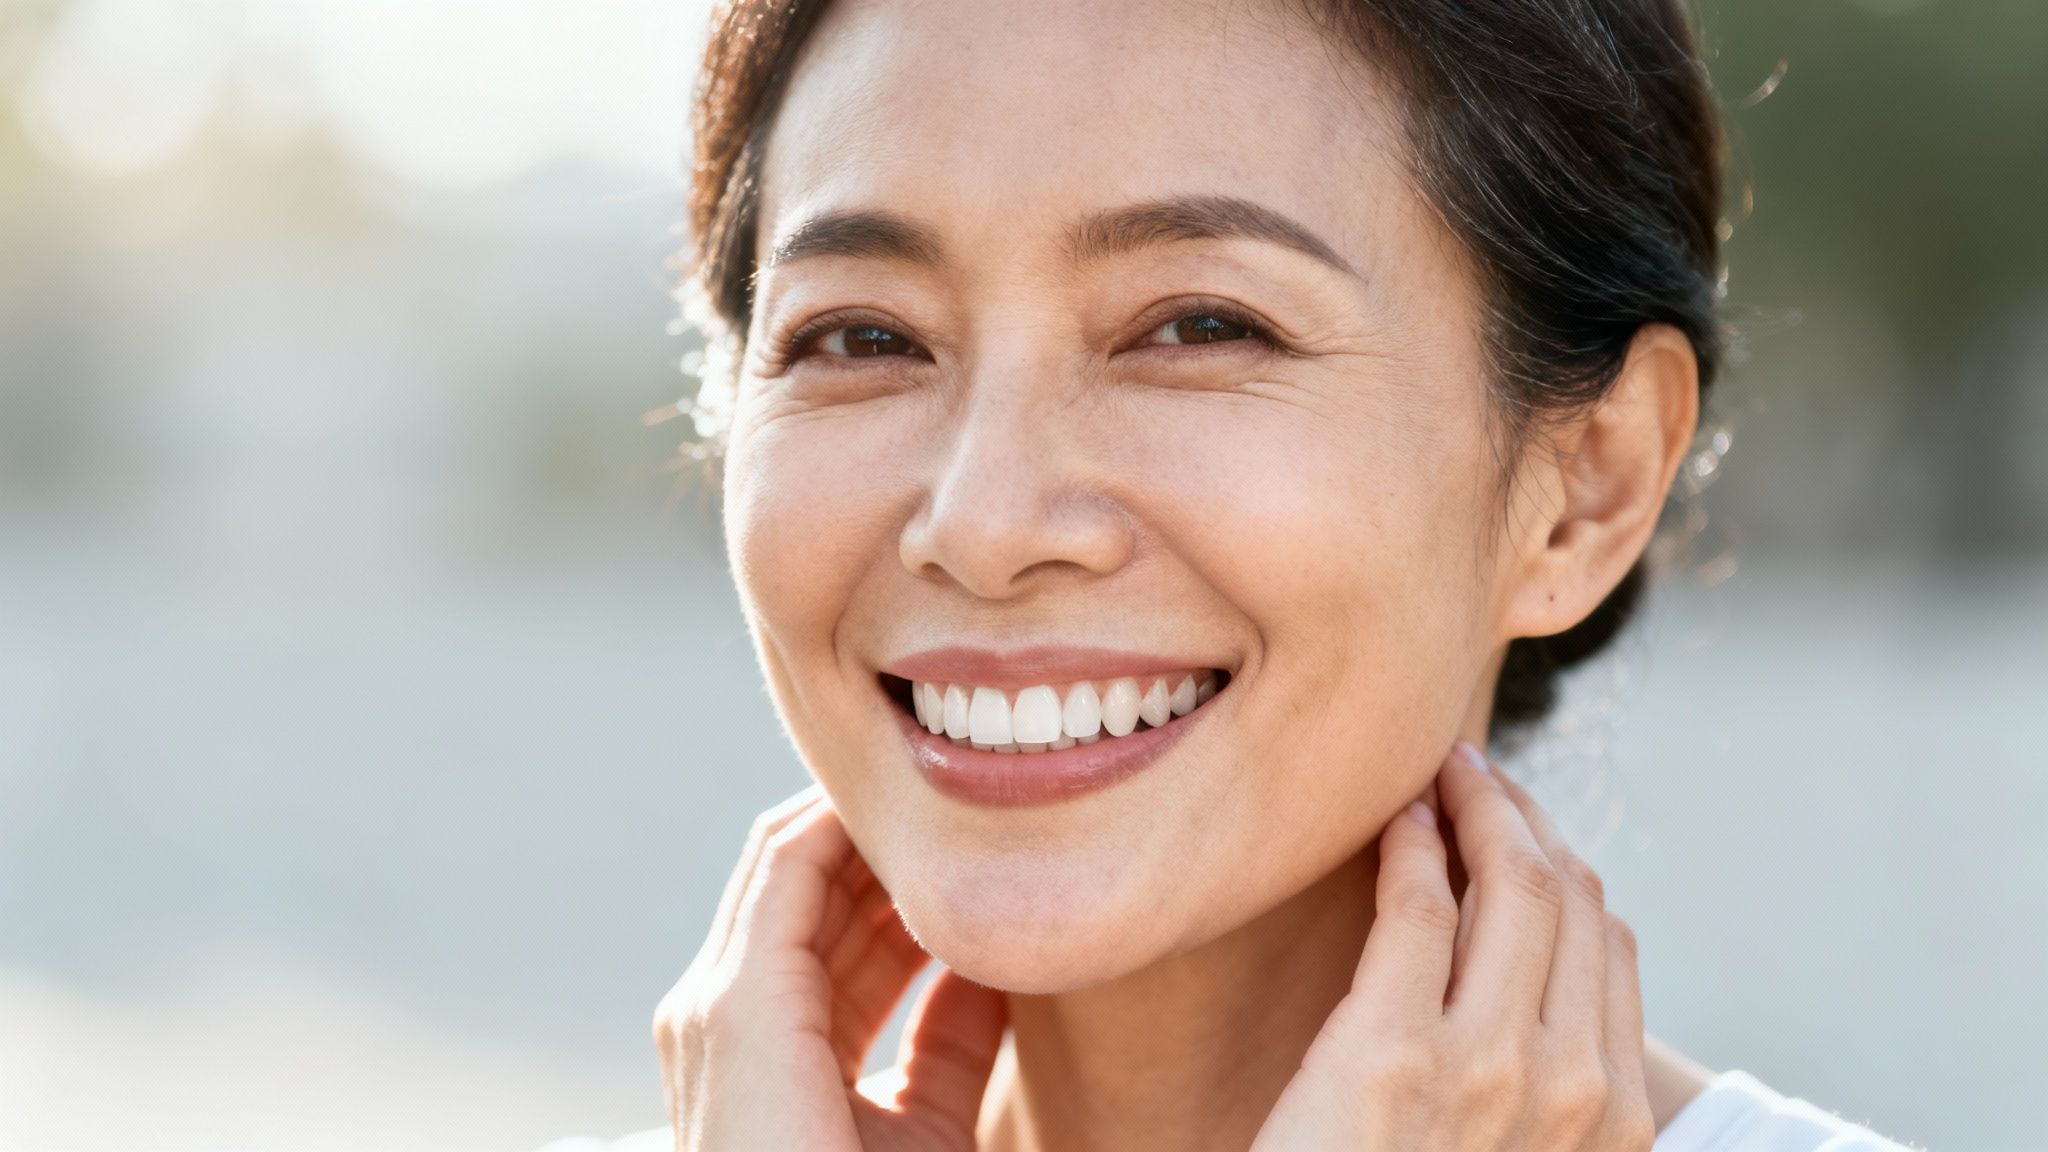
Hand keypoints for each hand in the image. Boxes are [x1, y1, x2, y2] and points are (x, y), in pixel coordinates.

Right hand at [653, 787, 1007, 1150]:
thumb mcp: (929, 1123)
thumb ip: (951, 1042)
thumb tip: (993, 968)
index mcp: (767, 1045)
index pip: (826, 925)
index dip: (898, 876)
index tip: (972, 839)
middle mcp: (725, 1015)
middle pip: (807, 883)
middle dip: (885, 835)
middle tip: (969, 794)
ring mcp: (718, 1005)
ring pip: (791, 859)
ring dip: (868, 815)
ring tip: (950, 784)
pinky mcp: (734, 1003)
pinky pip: (786, 869)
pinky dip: (843, 822)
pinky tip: (915, 807)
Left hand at [1254, 745, 1653, 1150]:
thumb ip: (1544, 1092)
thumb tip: (1533, 997)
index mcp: (1615, 1124)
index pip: (1611, 950)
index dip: (1568, 869)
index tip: (1522, 830)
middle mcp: (1572, 1089)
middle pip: (1569, 901)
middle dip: (1526, 820)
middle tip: (1476, 778)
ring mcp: (1488, 1068)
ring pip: (1511, 886)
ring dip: (1476, 810)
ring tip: (1440, 778)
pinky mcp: (1391, 1053)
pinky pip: (1419, 909)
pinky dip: (1409, 846)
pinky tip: (1392, 822)